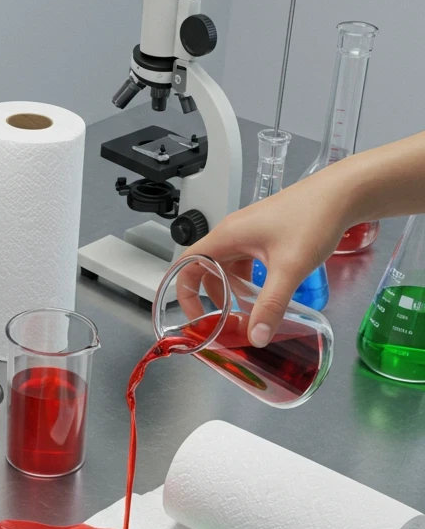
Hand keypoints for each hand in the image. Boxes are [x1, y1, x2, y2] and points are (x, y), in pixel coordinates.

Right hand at [181, 175, 348, 345]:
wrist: (343, 193)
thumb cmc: (314, 216)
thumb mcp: (289, 268)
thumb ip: (271, 305)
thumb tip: (257, 336)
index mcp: (227, 236)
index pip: (186, 264)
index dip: (185, 293)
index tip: (196, 317)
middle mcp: (233, 233)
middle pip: (205, 269)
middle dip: (211, 299)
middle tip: (224, 322)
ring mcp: (250, 233)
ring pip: (227, 267)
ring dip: (231, 291)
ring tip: (245, 312)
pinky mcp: (266, 235)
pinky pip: (245, 262)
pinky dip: (248, 281)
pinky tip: (264, 294)